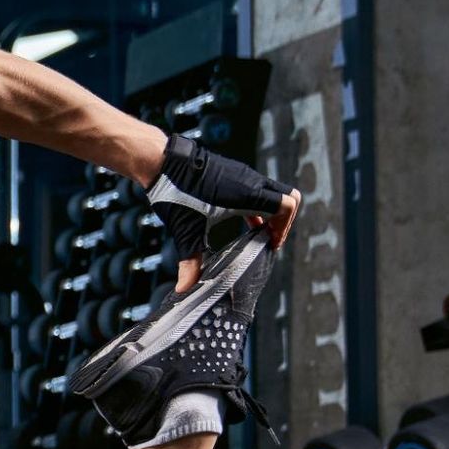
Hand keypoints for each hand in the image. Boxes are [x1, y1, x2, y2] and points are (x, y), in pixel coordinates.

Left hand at [151, 135, 298, 291]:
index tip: (271, 244)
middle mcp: (249, 181)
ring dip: (270, 212)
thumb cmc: (175, 192)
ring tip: (258, 234)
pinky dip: (258, 204)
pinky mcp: (233, 172)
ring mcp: (242, 174)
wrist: (161, 161)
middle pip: (287, 198)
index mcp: (246, 194)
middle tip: (270, 239)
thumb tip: (184, 287)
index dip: (285, 227)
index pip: (287, 205)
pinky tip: (243, 221)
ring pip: (272, 192)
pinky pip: (257, 188)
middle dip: (283, 221)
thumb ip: (190, 261)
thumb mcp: (185, 231)